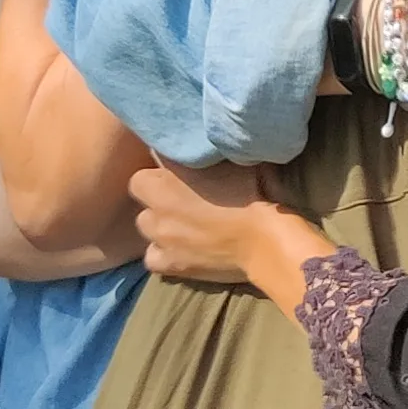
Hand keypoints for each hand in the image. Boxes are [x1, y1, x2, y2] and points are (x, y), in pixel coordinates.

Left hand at [131, 160, 280, 284]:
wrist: (265, 241)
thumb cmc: (254, 194)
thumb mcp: (232, 159)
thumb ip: (205, 153)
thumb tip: (198, 144)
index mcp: (170, 177)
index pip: (150, 158)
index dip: (163, 163)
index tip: (181, 165)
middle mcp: (158, 206)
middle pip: (142, 191)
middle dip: (159, 189)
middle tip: (184, 190)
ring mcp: (162, 238)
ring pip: (145, 223)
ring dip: (160, 219)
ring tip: (182, 220)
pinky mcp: (171, 264)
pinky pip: (153, 257)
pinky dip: (163, 251)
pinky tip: (180, 247)